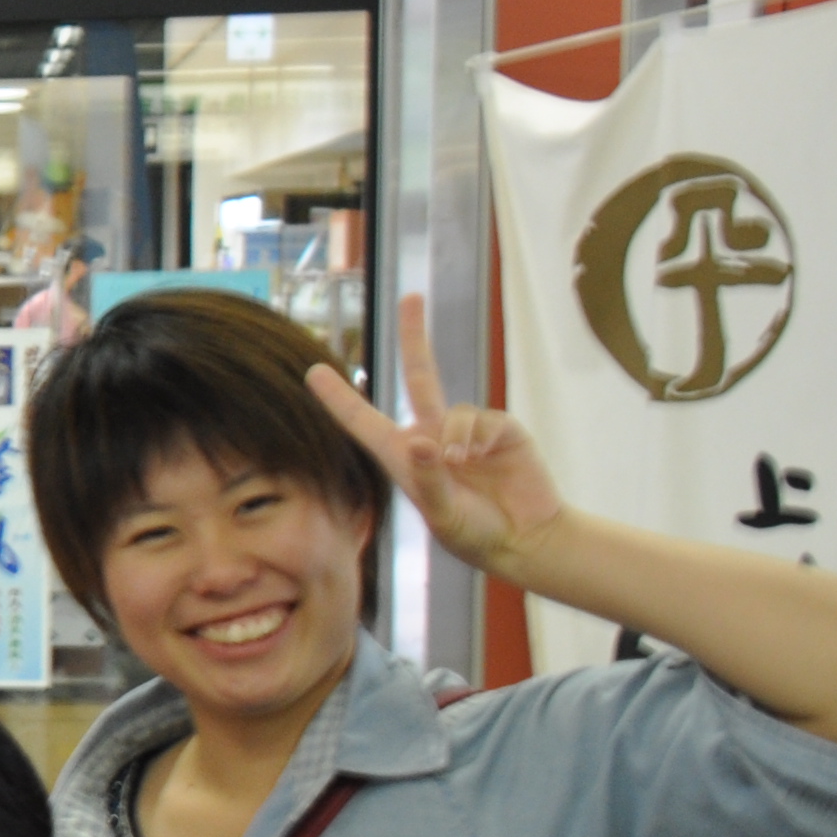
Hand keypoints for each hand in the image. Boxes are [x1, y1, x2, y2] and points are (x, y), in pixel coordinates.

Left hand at [310, 289, 566, 581]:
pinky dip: (479, 437)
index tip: (313, 370)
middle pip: (421, 375)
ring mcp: (466, 430)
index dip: (338, 397)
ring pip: (454, 411)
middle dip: (416, 336)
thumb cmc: (472, 532)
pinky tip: (482, 459)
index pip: (362, 421)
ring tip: (462, 467)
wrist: (523, 539)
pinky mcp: (500, 430)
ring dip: (456, 438)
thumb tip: (422, 440)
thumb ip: (428, 479)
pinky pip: (483, 418)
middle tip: (413, 297)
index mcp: (402, 456)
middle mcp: (431, 435)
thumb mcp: (442, 513)